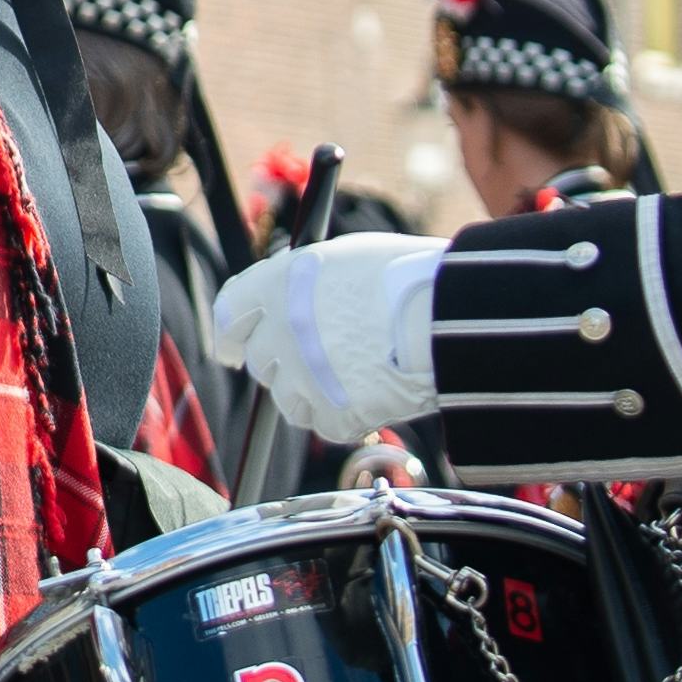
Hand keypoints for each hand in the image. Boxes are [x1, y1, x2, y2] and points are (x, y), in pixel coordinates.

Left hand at [208, 233, 446, 445]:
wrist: (452, 315)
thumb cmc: (410, 276)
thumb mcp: (346, 257)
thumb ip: (305, 279)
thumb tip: (287, 292)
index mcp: (279, 285)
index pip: (229, 314)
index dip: (229, 334)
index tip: (230, 348)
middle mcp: (282, 331)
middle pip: (259, 361)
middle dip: (280, 363)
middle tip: (312, 361)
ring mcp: (305, 377)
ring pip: (289, 400)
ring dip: (312, 394)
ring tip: (353, 375)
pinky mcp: (334, 413)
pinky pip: (326, 424)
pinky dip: (346, 416)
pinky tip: (373, 395)